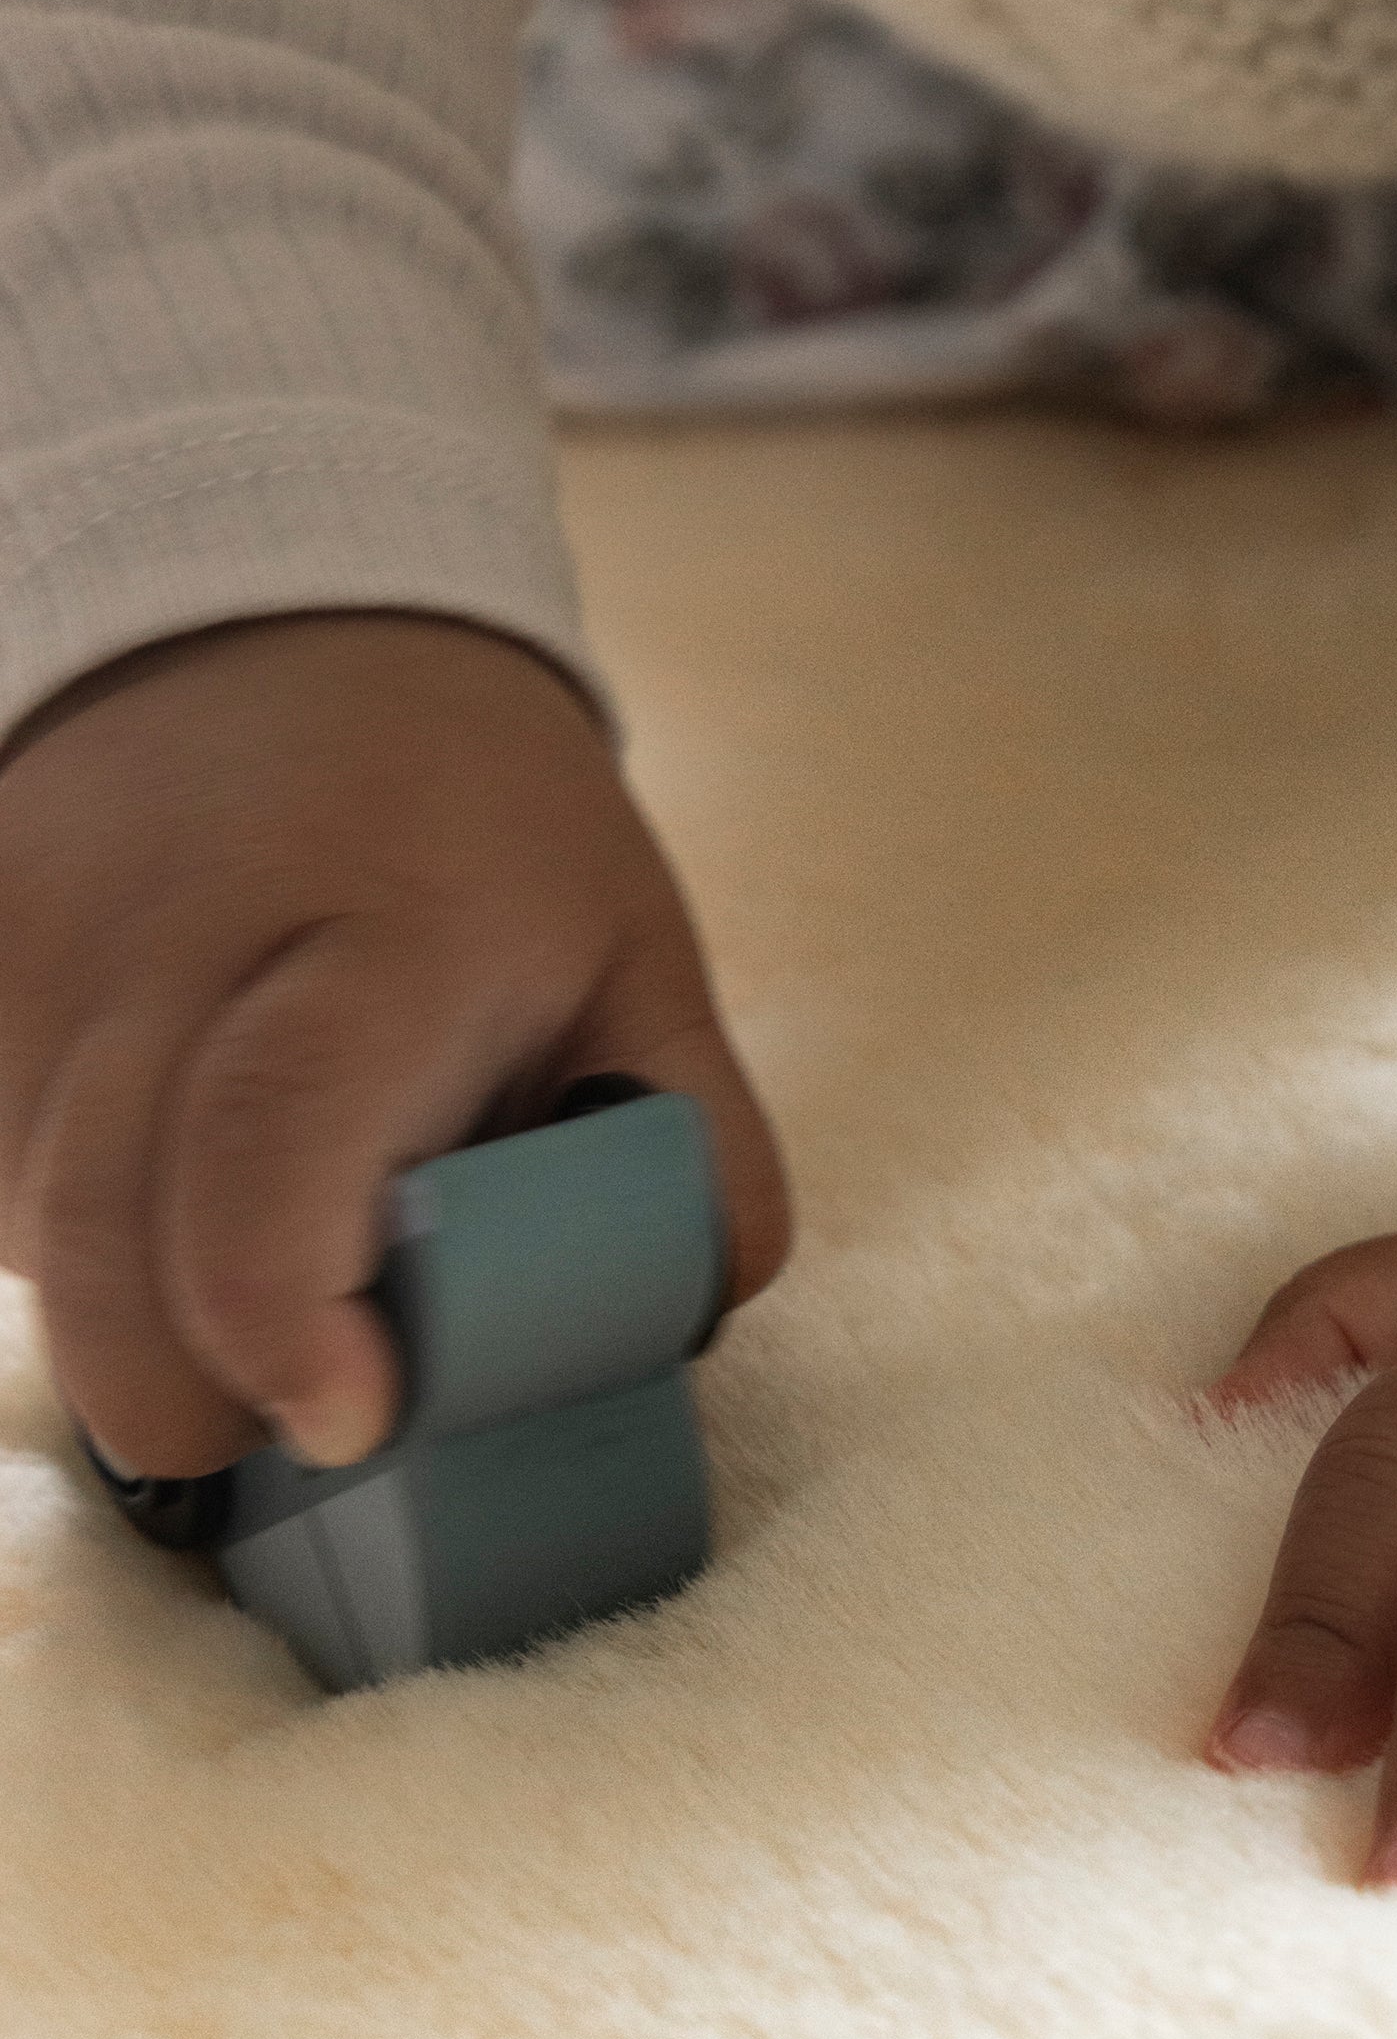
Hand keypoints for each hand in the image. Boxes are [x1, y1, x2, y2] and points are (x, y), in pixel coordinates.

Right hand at [0, 612, 790, 1480]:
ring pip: (26, 1232)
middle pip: (101, 1230)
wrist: (283, 621)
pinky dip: (61, 1232)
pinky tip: (156, 1179)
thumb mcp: (637, 959)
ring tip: (255, 1232)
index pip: (269, 1134)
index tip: (346, 1417)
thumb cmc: (485, 827)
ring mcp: (27, 942)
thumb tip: (685, 1316)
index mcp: (384, 926)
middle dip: (189, 1393)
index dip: (278, 1313)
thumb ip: (689, 1150)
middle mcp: (171, 931)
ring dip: (131, 1307)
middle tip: (306, 1396)